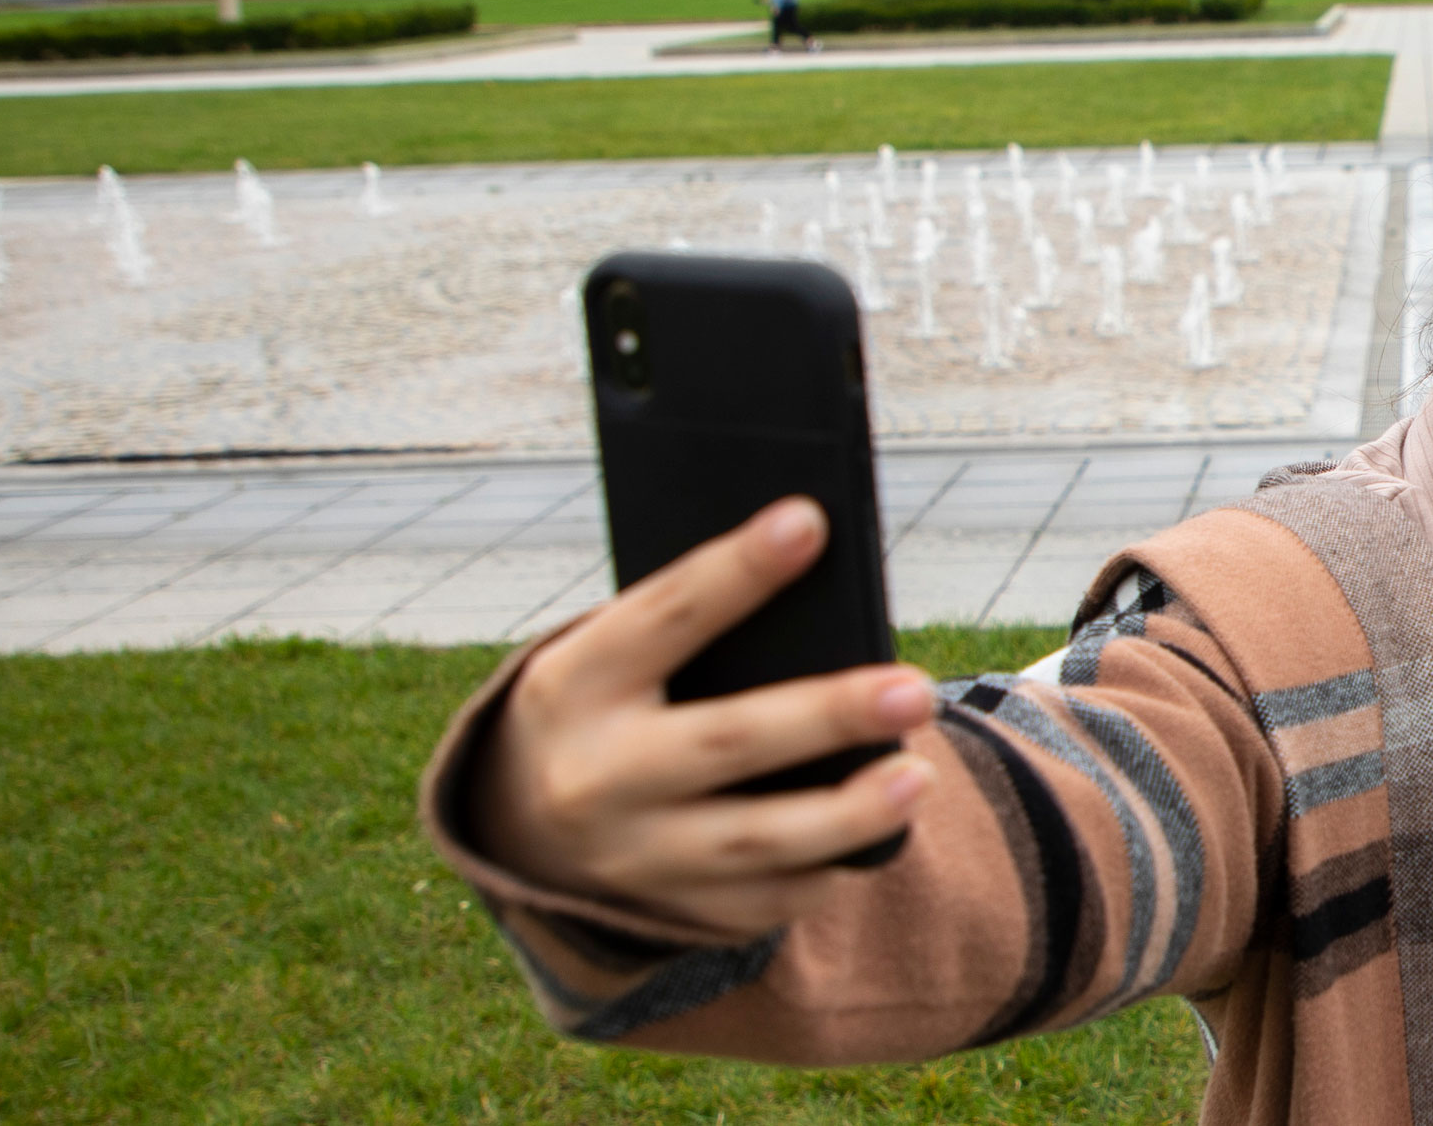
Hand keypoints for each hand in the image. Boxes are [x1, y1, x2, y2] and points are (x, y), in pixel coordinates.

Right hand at [470, 497, 942, 940]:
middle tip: (915, 689)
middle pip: (725, 743)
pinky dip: (826, 868)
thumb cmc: (602, 703)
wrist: (516, 822)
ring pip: (754, 841)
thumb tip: (811, 568)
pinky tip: (877, 831)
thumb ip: (687, 625)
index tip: (809, 523)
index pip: (663, 617)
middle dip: (827, 717)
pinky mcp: (666, 910)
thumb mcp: (607, 654)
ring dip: (849, 813)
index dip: (736, 571)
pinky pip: (762, 900)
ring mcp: (629, 856)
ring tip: (917, 776)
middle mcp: (593, 776)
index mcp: (572, 684)